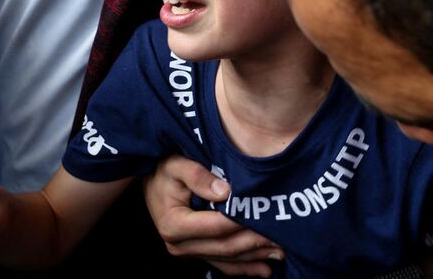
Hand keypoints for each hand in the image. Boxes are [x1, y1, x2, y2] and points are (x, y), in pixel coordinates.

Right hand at [143, 155, 283, 276]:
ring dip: (253, 259)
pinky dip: (243, 268)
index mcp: (175, 224)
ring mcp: (187, 252)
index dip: (241, 223)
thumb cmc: (165, 171)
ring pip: (226, 260)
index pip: (216, 226)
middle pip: (224, 247)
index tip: (264, 217)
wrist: (151, 182)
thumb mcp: (176, 165)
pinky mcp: (195, 252)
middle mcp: (180, 244)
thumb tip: (225, 191)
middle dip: (253, 244)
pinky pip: (221, 264)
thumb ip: (198, 176)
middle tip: (280, 239)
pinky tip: (263, 269)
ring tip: (279, 253)